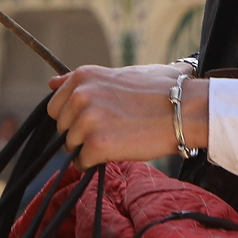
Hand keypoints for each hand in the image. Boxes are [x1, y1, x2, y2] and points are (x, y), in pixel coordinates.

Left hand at [46, 64, 209, 168]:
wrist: (186, 109)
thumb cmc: (159, 91)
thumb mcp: (116, 74)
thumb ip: (84, 82)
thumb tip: (51, 83)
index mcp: (82, 77)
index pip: (55, 106)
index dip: (72, 117)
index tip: (91, 121)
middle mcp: (80, 95)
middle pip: (61, 127)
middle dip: (79, 133)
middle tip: (107, 132)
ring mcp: (87, 120)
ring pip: (71, 145)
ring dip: (88, 149)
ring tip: (115, 141)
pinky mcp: (97, 144)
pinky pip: (81, 162)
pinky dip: (93, 163)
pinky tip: (113, 155)